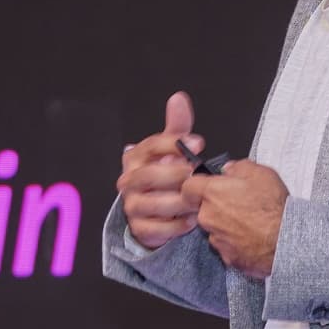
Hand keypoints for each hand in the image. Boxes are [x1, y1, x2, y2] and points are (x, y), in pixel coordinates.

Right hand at [116, 91, 204, 249]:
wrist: (156, 210)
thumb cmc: (166, 173)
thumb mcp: (171, 149)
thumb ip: (177, 126)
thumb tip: (178, 99)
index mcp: (135, 157)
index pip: (151, 146)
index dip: (174, 144)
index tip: (199, 143)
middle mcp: (129, 181)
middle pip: (149, 176)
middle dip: (176, 175)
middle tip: (197, 174)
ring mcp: (132, 206)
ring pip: (153, 204)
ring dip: (179, 202)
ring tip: (198, 200)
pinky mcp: (139, 228)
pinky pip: (156, 229)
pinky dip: (175, 226)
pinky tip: (190, 220)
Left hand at [180, 158, 287, 279]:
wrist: (286, 239)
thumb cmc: (273, 206)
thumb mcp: (261, 173)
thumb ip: (238, 167)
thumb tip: (229, 169)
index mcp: (212, 193)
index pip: (187, 187)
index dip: (196, 186)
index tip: (206, 186)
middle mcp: (208, 217)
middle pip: (202, 209)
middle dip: (217, 206)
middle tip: (239, 204)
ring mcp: (216, 239)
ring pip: (215, 228)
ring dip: (227, 225)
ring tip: (250, 222)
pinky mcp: (227, 257)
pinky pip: (226, 246)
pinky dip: (236, 242)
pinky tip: (252, 237)